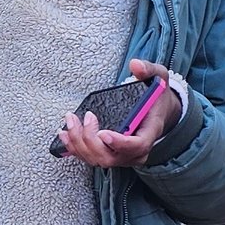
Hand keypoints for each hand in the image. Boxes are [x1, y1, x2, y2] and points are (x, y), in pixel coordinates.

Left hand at [57, 58, 180, 167]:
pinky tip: (65, 134)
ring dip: (78, 143)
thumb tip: (135, 65)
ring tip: (70, 121)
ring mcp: (123, 156)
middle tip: (82, 117)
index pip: (137, 146)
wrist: (158, 110)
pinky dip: (74, 148)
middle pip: (110, 158)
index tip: (103, 133)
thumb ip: (148, 69)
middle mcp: (137, 151)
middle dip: (89, 140)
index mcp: (150, 132)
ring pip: (97, 160)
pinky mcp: (111, 155)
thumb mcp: (159, 78)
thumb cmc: (156, 96)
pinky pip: (90, 157)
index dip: (119, 143)